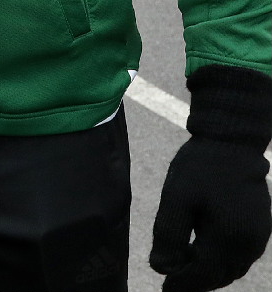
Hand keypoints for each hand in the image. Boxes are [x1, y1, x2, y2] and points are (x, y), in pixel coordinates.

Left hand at [151, 65, 271, 291]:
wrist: (232, 143)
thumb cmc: (200, 169)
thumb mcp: (176, 199)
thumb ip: (168, 235)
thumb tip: (162, 268)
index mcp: (229, 240)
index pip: (203, 275)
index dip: (182, 285)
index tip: (165, 288)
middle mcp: (249, 245)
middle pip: (219, 276)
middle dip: (196, 283)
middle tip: (173, 285)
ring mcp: (258, 238)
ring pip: (231, 269)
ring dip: (209, 275)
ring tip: (185, 273)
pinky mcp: (259, 229)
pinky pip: (239, 257)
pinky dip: (221, 263)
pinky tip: (203, 257)